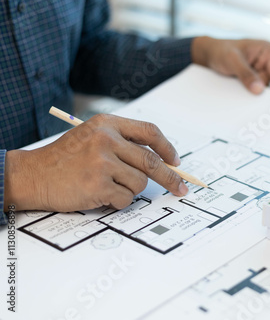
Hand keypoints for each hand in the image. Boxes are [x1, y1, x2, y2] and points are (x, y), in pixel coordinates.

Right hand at [4, 114, 187, 211]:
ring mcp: (102, 163)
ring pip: (140, 182)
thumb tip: (161, 159)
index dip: (167, 147)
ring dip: (131, 190)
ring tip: (109, 186)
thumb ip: (122, 142)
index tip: (176, 160)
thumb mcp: (92, 136)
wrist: (33, 175)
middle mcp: (106, 140)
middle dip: (170, 177)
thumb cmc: (65, 158)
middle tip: (180, 188)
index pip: (149, 131)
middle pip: (152, 161)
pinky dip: (119, 202)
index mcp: (107, 124)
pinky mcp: (97, 185)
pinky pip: (126, 198)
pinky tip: (101, 195)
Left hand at [192, 37, 269, 94]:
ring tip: (249, 97)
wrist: (208, 55)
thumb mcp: (233, 60)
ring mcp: (259, 72)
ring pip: (262, 88)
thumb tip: (259, 88)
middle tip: (267, 104)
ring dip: (256, 94)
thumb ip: (246, 74)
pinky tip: (245, 98)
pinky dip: (251, 95)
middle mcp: (265, 62)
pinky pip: (255, 90)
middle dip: (265, 92)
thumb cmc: (221, 51)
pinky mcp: (252, 80)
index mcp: (266, 51)